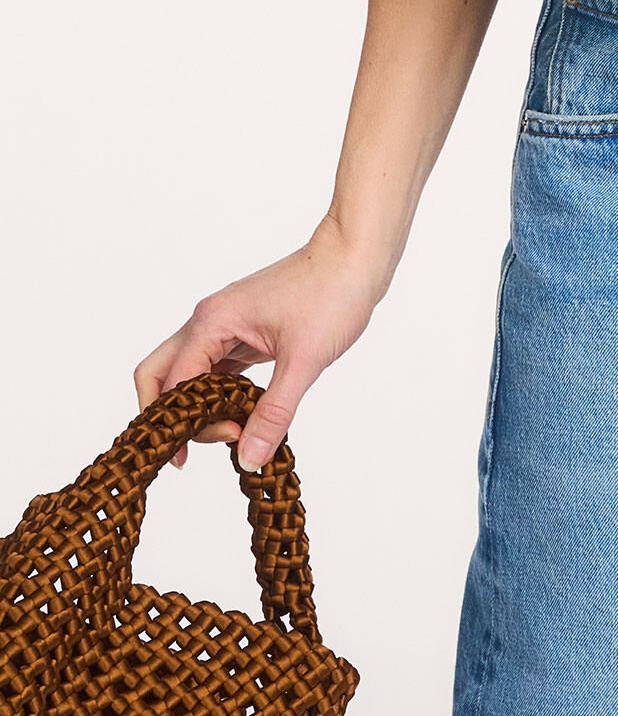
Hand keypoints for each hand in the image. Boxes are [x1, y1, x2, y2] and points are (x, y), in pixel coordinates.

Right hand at [134, 214, 392, 473]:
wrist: (359, 255)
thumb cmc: (332, 292)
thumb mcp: (304, 360)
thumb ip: (273, 412)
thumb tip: (250, 459)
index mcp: (213, 321)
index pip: (174, 382)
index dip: (189, 420)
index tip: (228, 438)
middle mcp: (210, 320)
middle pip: (161, 373)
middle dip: (166, 414)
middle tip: (189, 451)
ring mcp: (227, 326)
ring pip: (189, 374)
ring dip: (198, 407)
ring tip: (231, 434)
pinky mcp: (245, 332)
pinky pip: (216, 369)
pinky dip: (219, 395)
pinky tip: (242, 415)